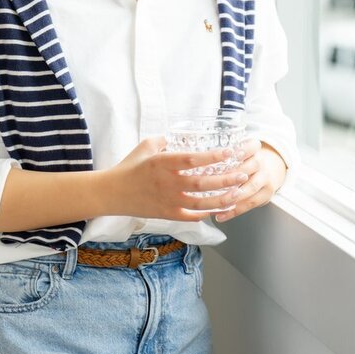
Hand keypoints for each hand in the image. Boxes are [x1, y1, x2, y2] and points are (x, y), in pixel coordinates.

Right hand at [110, 136, 251, 221]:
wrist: (112, 193)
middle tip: (242, 174)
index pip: (192, 159)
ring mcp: (168, 200)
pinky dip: (204, 214)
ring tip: (237, 194)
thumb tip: (175, 137)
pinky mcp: (166, 214)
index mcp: (162, 163)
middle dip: (225, 179)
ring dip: (221, 199)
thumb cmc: (128, 168)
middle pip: (202, 182)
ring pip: (201, 202)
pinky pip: (190, 216)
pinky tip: (216, 210)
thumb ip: (163, 140)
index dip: (213, 156)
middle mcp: (167, 182)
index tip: (229, 153)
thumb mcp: (145, 147)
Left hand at [211, 139, 287, 222]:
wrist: (270, 170)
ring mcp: (265, 179)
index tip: (230, 153)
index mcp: (254, 149)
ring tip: (216, 202)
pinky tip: (219, 216)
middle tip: (215, 180)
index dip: (242, 150)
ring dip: (233, 196)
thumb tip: (195, 158)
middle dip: (234, 174)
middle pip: (251, 166)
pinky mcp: (265, 195)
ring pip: (251, 187)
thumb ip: (223, 153)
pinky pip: (249, 204)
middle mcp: (261, 162)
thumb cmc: (244, 160)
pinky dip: (234, 211)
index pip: (252, 145)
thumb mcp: (239, 151)